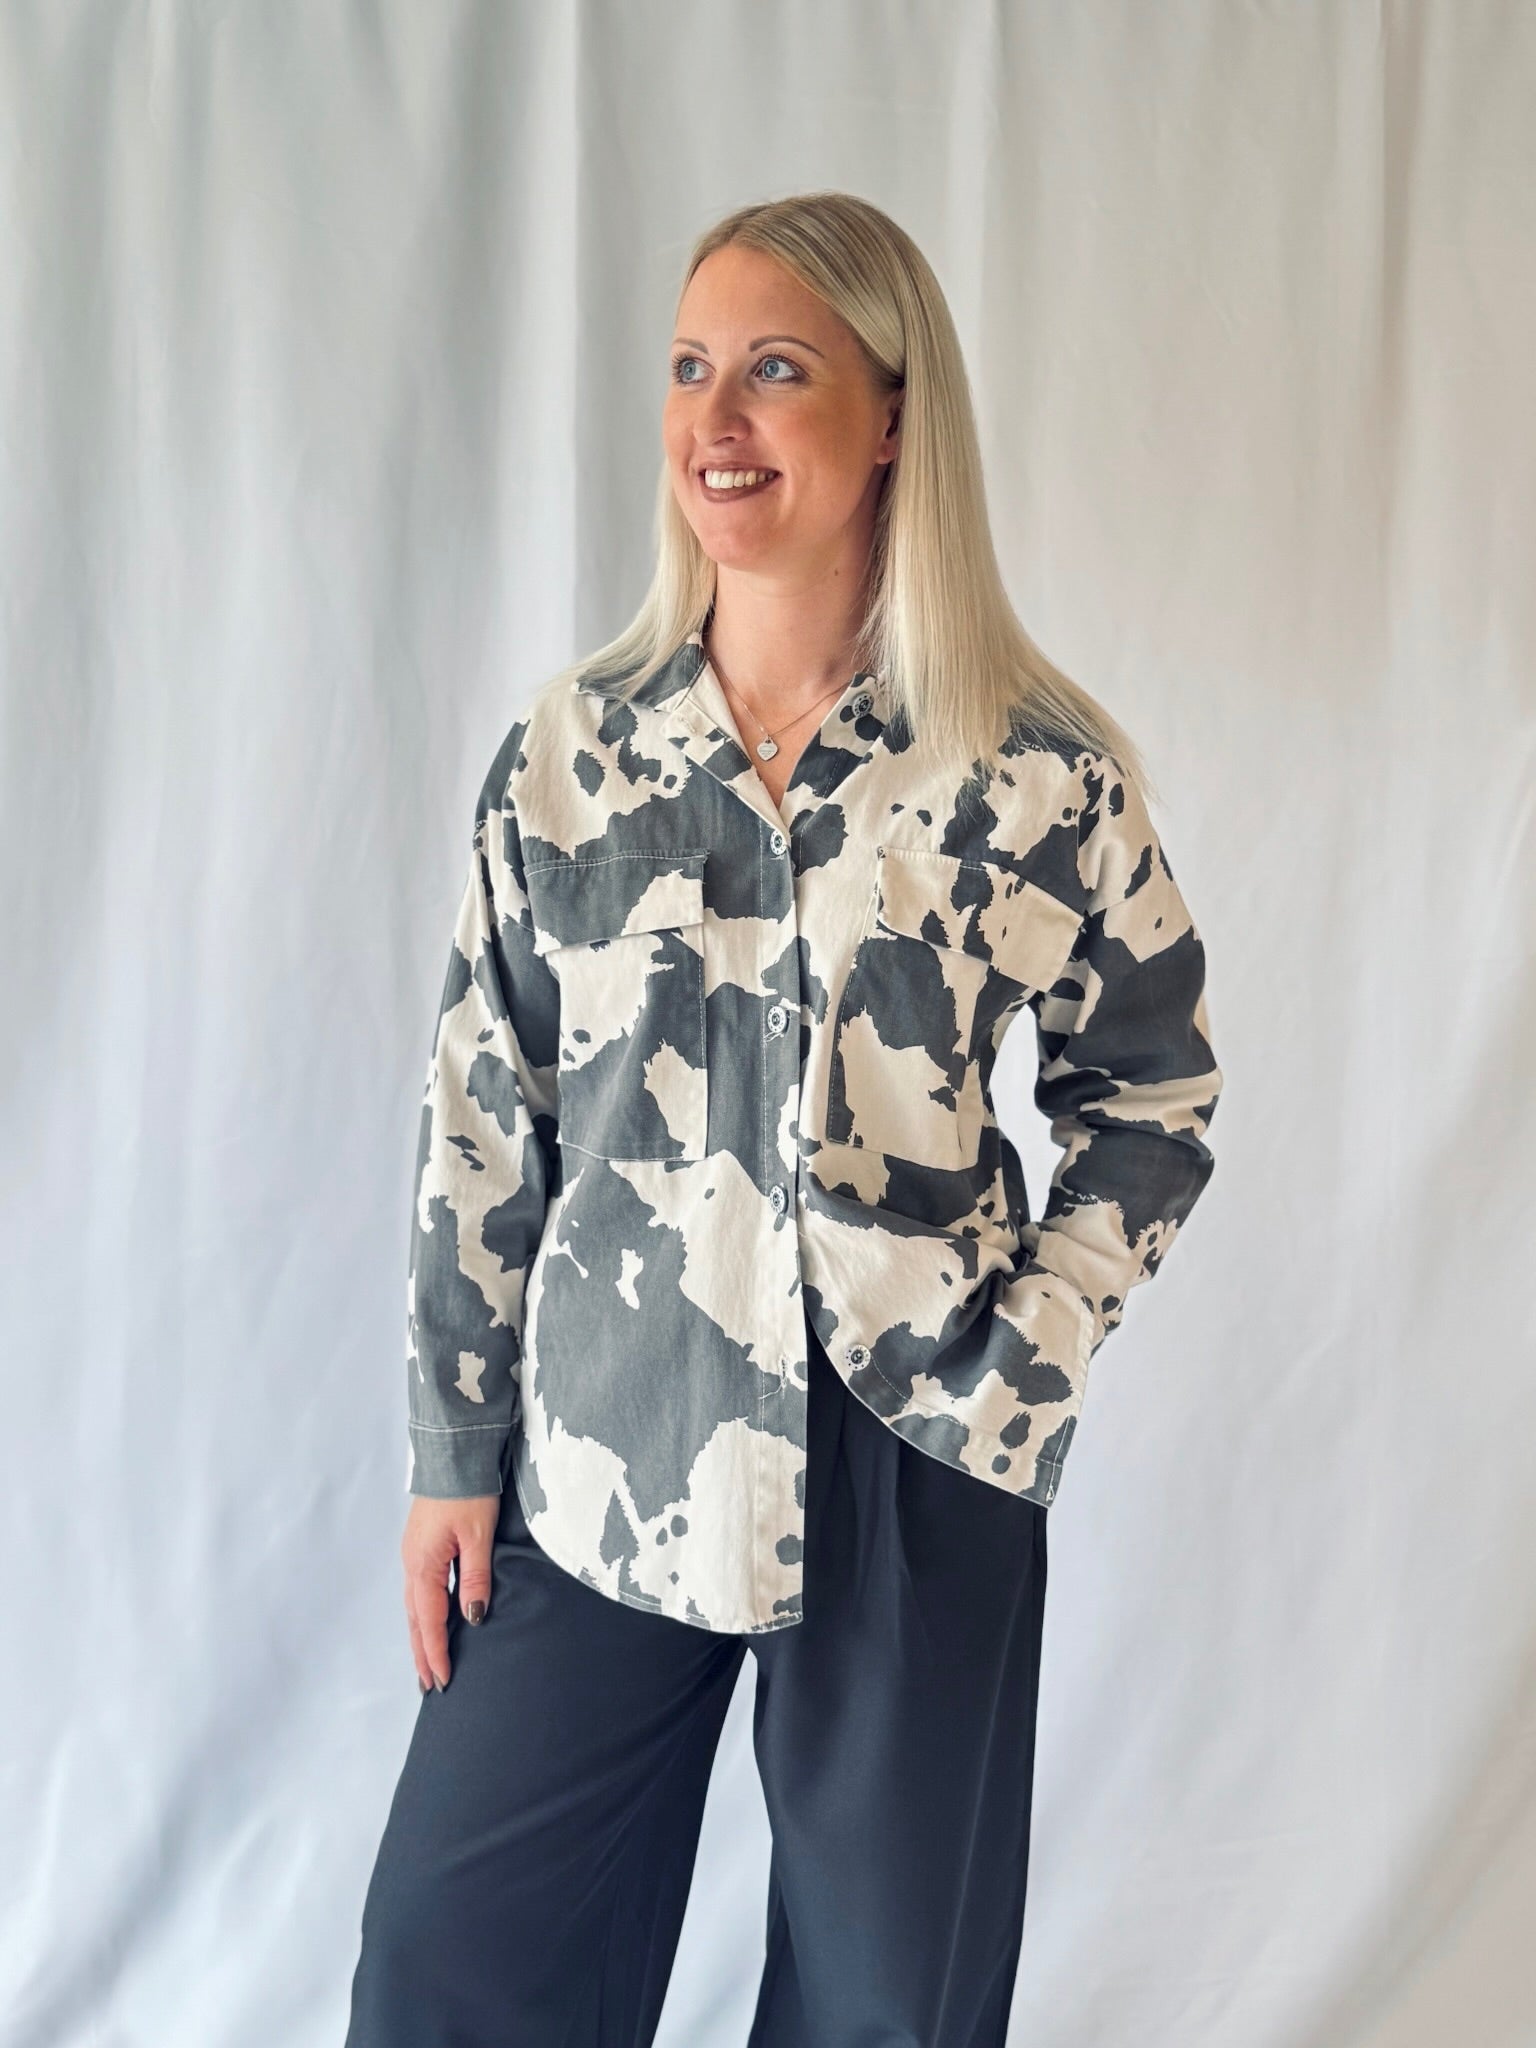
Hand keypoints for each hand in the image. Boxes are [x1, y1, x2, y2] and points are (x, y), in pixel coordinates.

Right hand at [401, 1492, 498, 1691]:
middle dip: (422, 1653)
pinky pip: (419, 1589)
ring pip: (415, 1605)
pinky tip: (431, 1619)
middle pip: (416, 1619)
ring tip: (426, 1663)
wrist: (453, 1452)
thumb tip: (473, 1617)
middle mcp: (413, 1562)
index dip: (437, 1652)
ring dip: (421, 1635)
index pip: (431, 1620)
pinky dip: (423, 1612)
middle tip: (429, 1686)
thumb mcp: (478, 1535)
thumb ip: (475, 1577)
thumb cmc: (468, 1490)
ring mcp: (414, 1553)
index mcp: (424, 1564)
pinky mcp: (421, 1544)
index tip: (443, 1681)